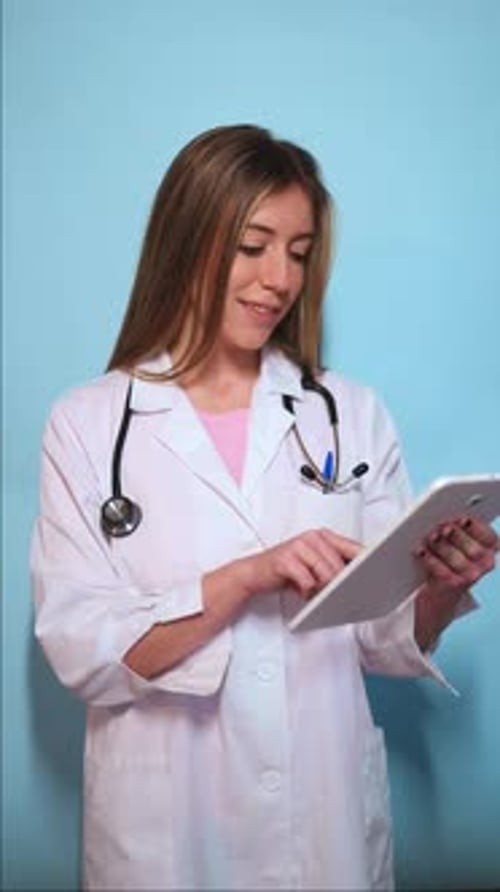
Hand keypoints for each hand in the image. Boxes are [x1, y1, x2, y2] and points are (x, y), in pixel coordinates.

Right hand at [241, 528, 361, 599]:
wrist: (255, 572)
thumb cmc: (288, 570)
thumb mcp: (314, 565)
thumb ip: (334, 566)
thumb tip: (360, 578)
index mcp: (323, 536)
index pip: (352, 547)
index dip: (365, 560)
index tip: (378, 571)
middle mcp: (312, 537)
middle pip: (339, 565)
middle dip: (337, 584)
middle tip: (330, 595)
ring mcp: (298, 546)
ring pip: (325, 573)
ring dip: (321, 589)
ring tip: (312, 591)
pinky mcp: (285, 559)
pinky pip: (307, 580)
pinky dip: (307, 591)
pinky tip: (301, 591)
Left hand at [415, 515, 498, 592]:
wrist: (440, 588)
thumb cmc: (448, 556)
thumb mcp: (455, 539)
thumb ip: (455, 527)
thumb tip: (444, 521)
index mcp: (489, 548)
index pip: (490, 538)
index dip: (477, 529)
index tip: (463, 519)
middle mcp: (485, 564)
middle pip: (474, 550)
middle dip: (457, 536)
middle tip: (443, 528)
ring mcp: (471, 576)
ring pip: (458, 561)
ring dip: (442, 547)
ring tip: (431, 537)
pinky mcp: (454, 585)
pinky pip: (443, 572)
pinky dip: (430, 560)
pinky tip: (421, 552)